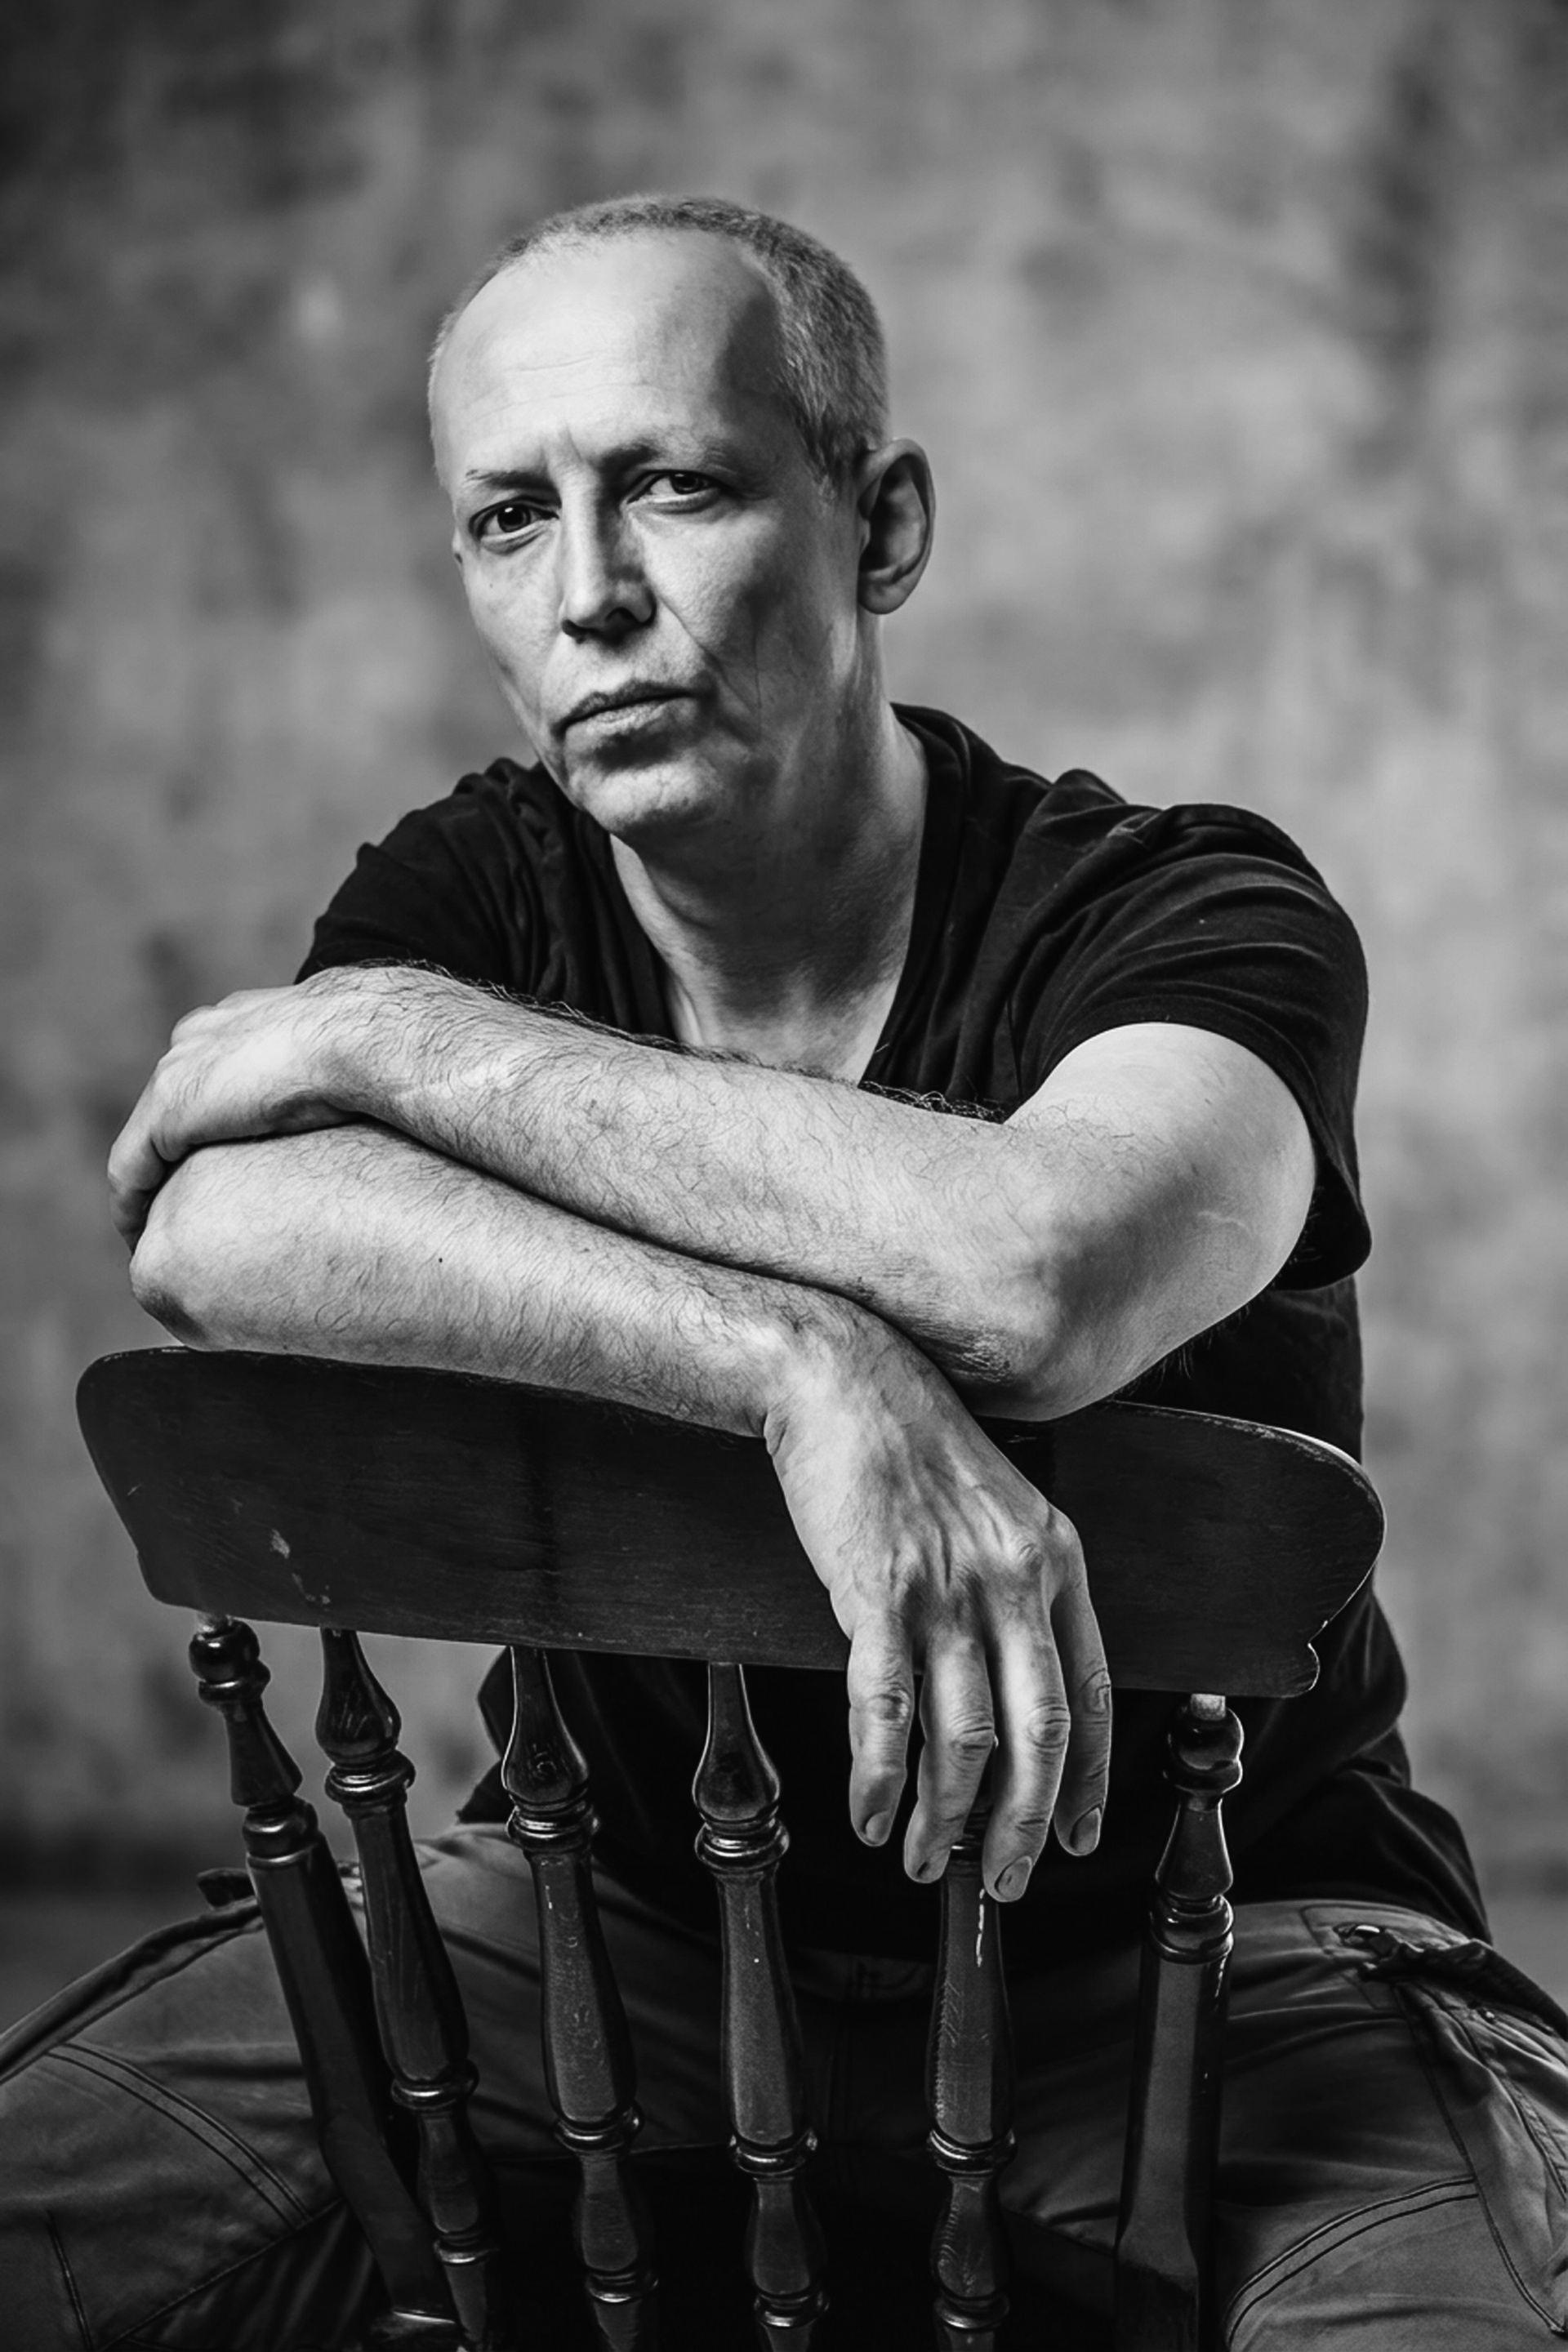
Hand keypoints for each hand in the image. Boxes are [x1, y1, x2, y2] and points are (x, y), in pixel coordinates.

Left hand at [107, 971, 392, 1242]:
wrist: (363, 1038)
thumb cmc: (381, 1055)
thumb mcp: (360, 1069)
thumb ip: (350, 1088)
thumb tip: (383, 1123)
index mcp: (246, 1019)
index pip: (214, 1070)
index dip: (219, 1120)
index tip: (227, 1161)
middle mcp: (202, 1038)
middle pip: (174, 1103)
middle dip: (178, 1153)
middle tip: (190, 1205)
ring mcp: (180, 1072)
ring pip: (145, 1143)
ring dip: (149, 1188)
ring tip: (158, 1234)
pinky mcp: (167, 1112)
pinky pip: (130, 1173)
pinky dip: (132, 1207)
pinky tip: (140, 1241)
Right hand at [762, 1311, 1110, 1900]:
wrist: (841, 1377)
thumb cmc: (909, 1446)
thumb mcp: (996, 1509)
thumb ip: (1016, 1585)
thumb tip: (1013, 1679)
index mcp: (1055, 1561)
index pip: (1091, 1696)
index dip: (1089, 1780)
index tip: (1080, 1837)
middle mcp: (1014, 1582)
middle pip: (1039, 1739)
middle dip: (1025, 1827)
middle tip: (1003, 1882)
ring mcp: (948, 1590)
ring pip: (965, 1740)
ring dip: (947, 1819)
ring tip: (924, 1860)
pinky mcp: (879, 1594)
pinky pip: (889, 1714)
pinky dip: (881, 1778)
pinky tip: (870, 1813)